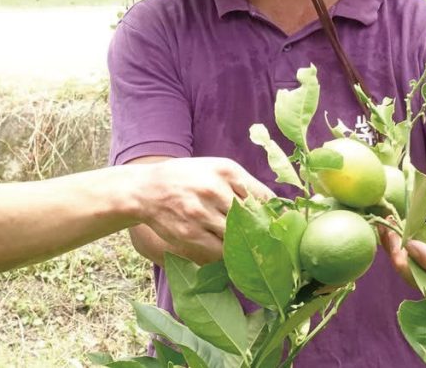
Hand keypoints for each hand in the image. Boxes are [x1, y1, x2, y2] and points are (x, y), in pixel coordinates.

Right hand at [134, 157, 273, 263]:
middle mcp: (214, 190)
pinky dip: (227, 256)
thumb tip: (275, 208)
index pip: (264, 197)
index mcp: (226, 170)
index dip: (274, 214)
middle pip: (254, 220)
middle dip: (262, 232)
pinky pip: (220, 253)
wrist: (146, 190)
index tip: (279, 224)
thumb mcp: (214, 169)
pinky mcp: (190, 235)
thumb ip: (243, 184)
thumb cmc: (186, 179)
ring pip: (238, 239)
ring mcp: (201, 214)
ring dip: (244, 247)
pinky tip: (228, 254)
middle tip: (269, 243)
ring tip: (248, 250)